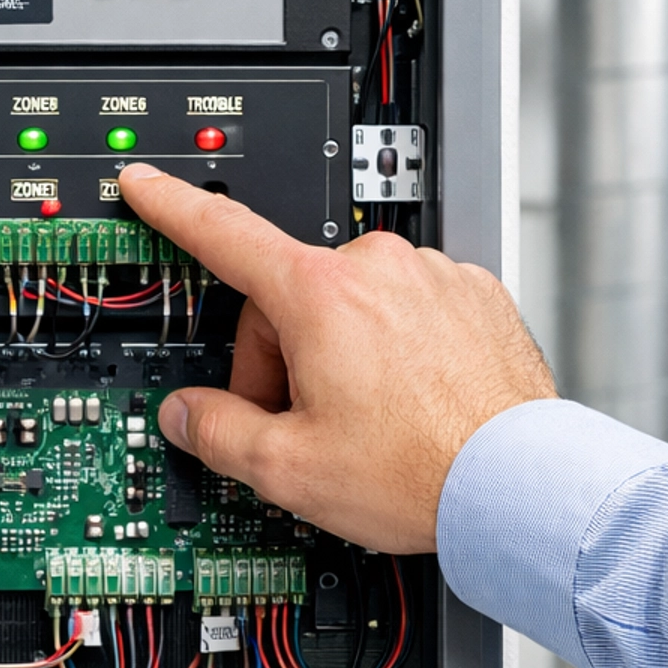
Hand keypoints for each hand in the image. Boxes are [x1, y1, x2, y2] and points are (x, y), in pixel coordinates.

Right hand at [118, 166, 556, 551]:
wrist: (520, 484)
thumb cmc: (421, 472)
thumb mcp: (288, 468)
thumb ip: (217, 432)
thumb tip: (187, 415)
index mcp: (320, 295)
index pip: (223, 233)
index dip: (172, 205)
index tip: (146, 183)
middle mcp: (378, 268)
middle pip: (289, 295)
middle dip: (279, 356)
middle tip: (299, 424)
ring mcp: (432, 276)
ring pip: (351, 303)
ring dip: (340, 351)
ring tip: (368, 423)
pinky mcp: (475, 296)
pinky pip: (408, 309)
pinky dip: (396, 348)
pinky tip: (408, 404)